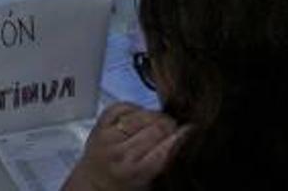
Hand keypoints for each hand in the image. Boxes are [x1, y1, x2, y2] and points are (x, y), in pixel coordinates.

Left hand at [62, 103, 185, 190]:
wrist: (94, 184)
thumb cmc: (126, 186)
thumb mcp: (151, 181)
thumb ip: (166, 160)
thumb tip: (186, 136)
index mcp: (135, 172)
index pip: (165, 147)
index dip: (182, 135)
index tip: (192, 130)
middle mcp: (119, 152)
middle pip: (157, 127)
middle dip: (171, 125)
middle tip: (177, 128)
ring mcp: (107, 136)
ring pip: (142, 114)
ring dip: (156, 116)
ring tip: (160, 123)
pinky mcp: (99, 124)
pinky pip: (123, 106)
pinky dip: (135, 108)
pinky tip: (140, 116)